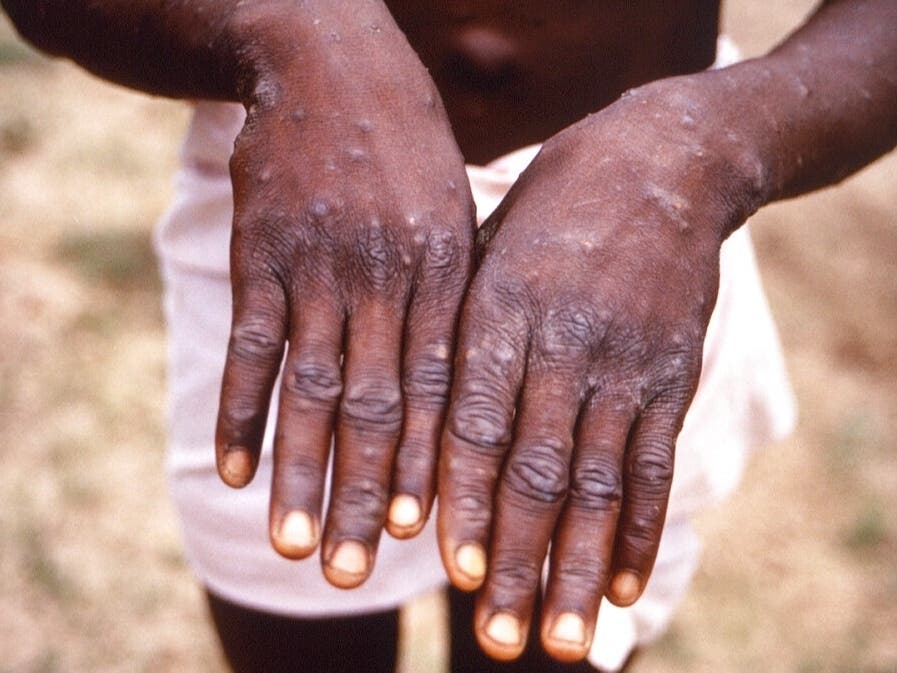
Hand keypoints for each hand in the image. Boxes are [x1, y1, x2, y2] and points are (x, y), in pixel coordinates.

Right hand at [214, 23, 474, 588]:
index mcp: (445, 272)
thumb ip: (457, 296)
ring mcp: (318, 267)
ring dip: (301, 472)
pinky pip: (249, 346)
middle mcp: (384, 278)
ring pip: (310, 389)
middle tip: (359, 571)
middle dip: (368, 493)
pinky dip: (239, 410)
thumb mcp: (457, 211)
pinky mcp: (261, 255)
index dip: (432, 465)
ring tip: (296, 545)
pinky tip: (232, 470)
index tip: (425, 535)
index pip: (441, 388)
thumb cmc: (408, 150)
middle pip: (377, 406)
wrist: (331, 64)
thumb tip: (465, 386)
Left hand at [438, 76, 761, 659]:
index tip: (448, 569)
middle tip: (497, 638)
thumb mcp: (486, 246)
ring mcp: (624, 360)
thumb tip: (412, 424)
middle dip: (514, 558)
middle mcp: (563, 340)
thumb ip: (456, 331)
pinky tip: (621, 585)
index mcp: (500, 306)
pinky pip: (655, 461)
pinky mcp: (672, 372)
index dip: (462, 497)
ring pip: (597, 481)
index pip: (474, 419)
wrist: (661, 162)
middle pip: (535, 467)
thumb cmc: (550, 210)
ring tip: (556, 639)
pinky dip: (638, 529)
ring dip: (574, 565)